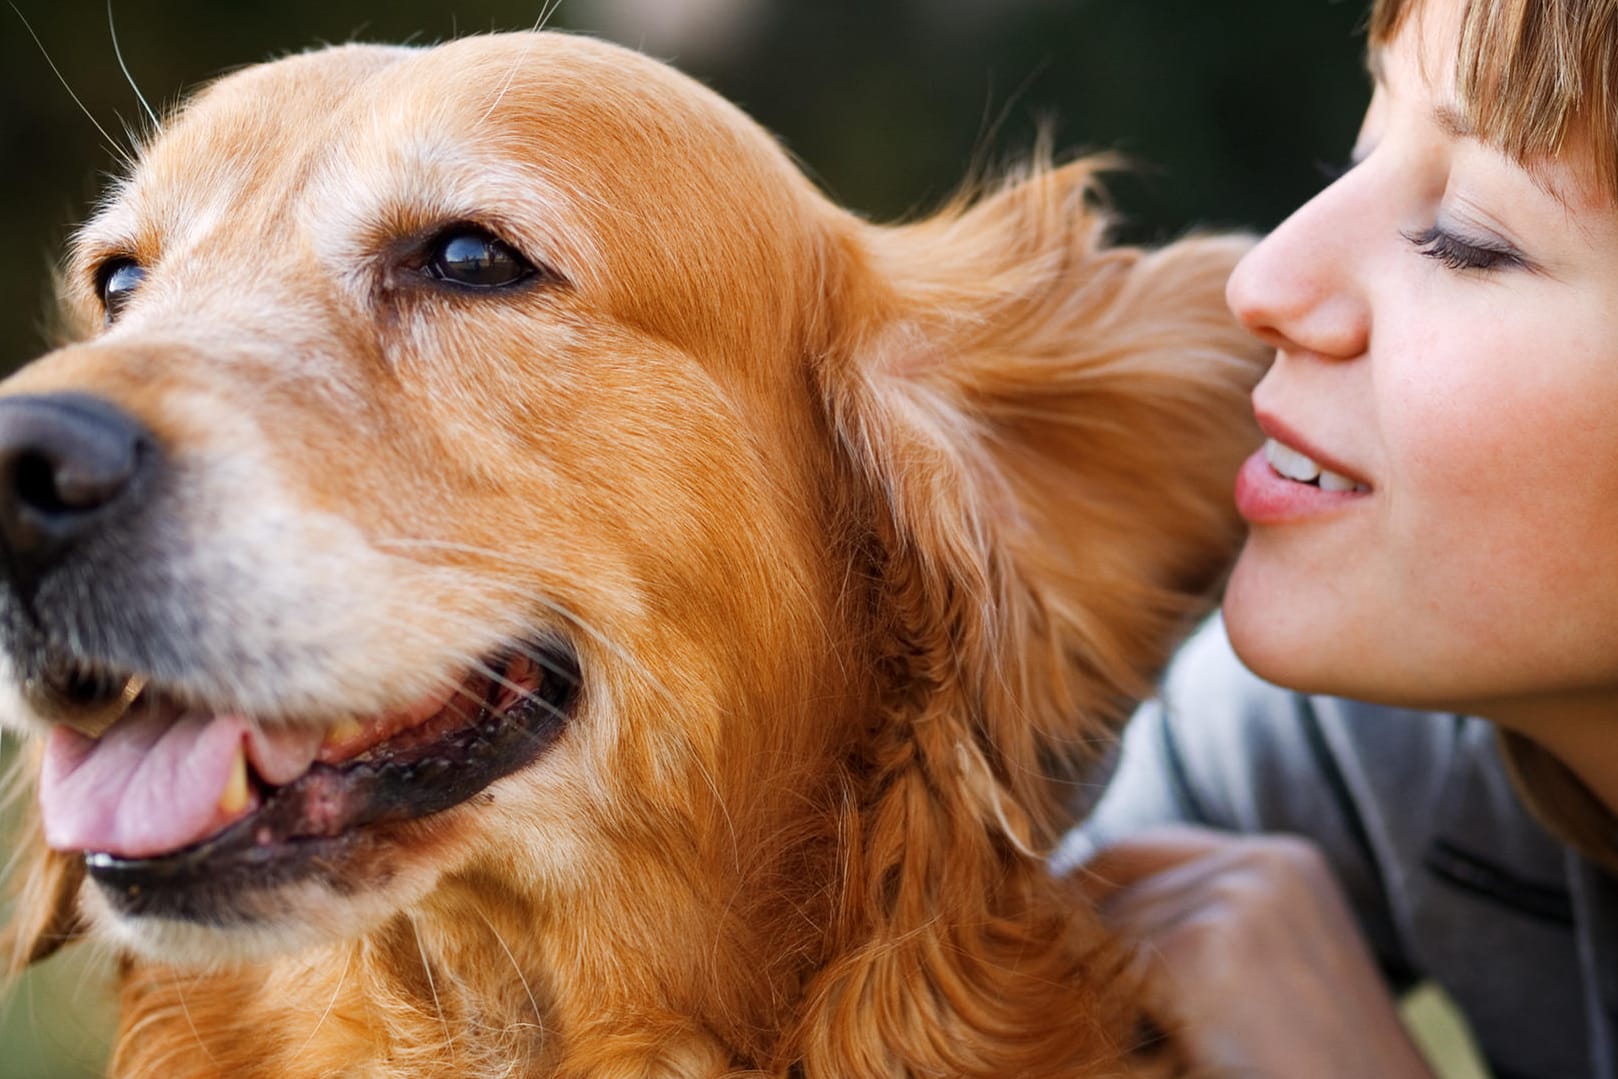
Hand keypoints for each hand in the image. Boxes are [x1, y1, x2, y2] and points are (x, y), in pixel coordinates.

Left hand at [1079, 826, 1434, 1078]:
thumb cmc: (1318, 1065)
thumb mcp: (1272, 969)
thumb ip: (1200, 919)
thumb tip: (1069, 905)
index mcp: (1284, 861)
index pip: (1142, 850)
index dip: (1091, 893)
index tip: (1051, 933)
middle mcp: (1262, 864)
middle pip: (1116, 886)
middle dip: (1089, 943)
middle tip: (1077, 991)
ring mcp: (1237, 900)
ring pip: (1107, 931)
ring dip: (1102, 984)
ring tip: (1152, 1034)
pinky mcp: (1209, 950)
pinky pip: (1115, 974)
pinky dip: (1115, 1017)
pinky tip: (1163, 1049)